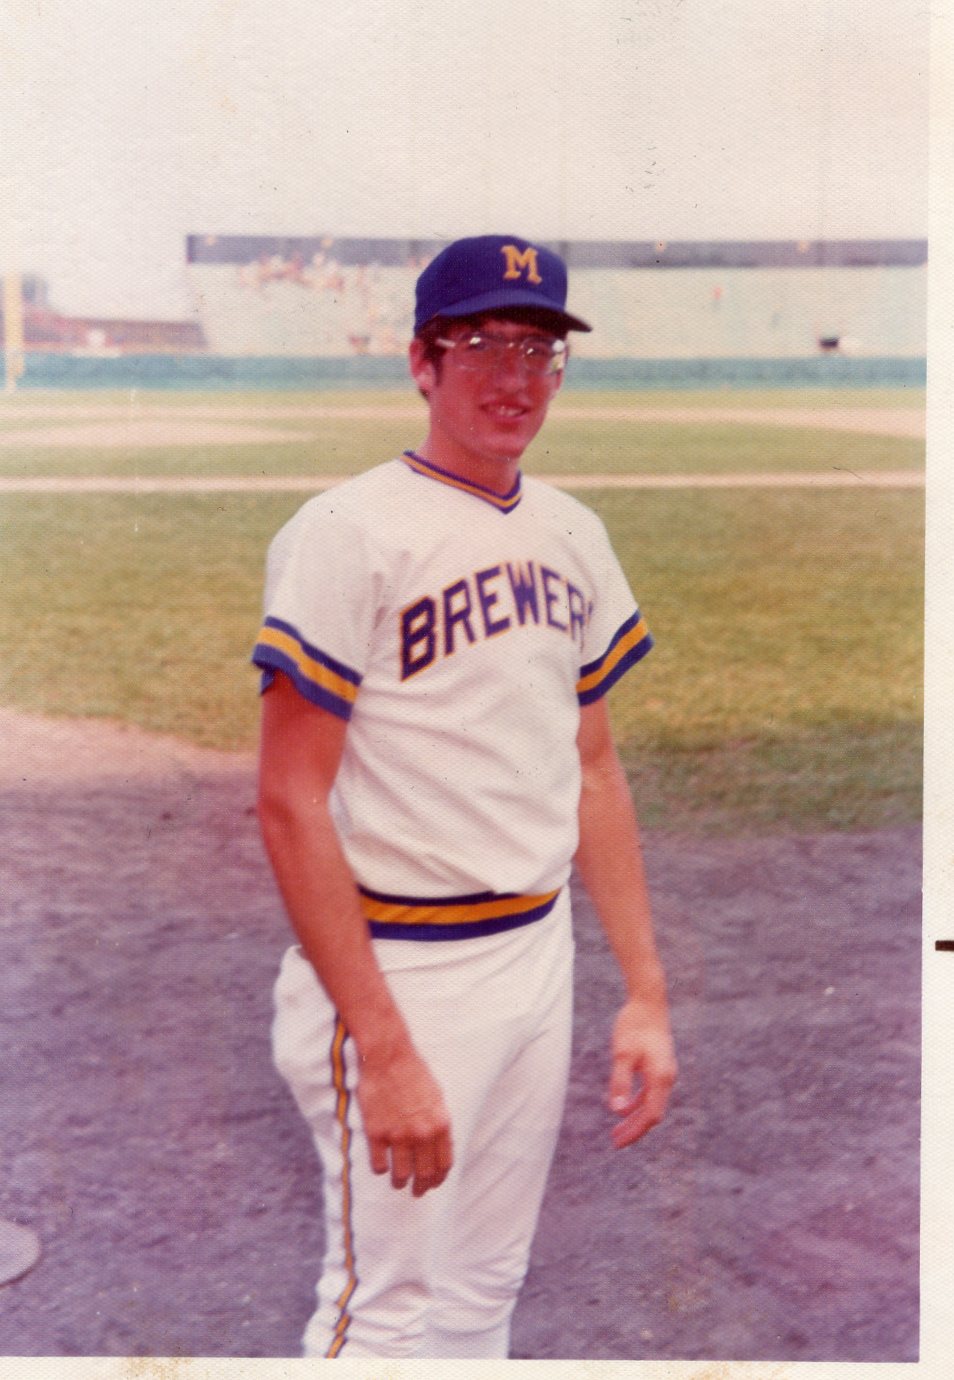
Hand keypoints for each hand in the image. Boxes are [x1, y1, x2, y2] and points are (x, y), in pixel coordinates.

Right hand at [356, 1047, 452, 1196]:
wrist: (388, 1056)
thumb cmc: (413, 1072)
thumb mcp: (436, 1096)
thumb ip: (438, 1122)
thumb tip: (440, 1144)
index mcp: (440, 1124)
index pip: (444, 1163)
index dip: (439, 1178)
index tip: (433, 1183)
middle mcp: (422, 1134)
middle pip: (425, 1173)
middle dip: (421, 1186)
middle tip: (417, 1191)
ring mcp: (398, 1135)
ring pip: (401, 1174)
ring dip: (400, 1182)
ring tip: (398, 1183)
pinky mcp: (376, 1133)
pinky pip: (378, 1164)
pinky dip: (380, 1169)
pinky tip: (380, 1166)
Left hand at [607, 999, 676, 1148]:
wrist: (648, 1001)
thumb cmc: (634, 1025)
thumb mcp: (622, 1054)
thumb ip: (620, 1082)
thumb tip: (617, 1111)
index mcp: (660, 1078)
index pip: (650, 1115)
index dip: (635, 1131)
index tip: (618, 1142)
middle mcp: (667, 1078)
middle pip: (652, 1113)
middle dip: (634, 1129)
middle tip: (615, 1141)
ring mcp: (664, 1071)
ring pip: (651, 1103)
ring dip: (635, 1117)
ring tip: (617, 1130)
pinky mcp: (659, 1065)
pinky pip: (650, 1091)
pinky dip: (638, 1102)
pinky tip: (624, 1106)